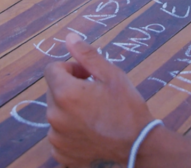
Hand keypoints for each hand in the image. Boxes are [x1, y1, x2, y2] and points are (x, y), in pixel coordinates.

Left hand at [45, 33, 156, 167]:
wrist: (138, 146)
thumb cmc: (127, 107)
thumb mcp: (111, 75)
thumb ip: (87, 55)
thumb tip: (69, 38)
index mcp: (64, 93)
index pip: (52, 69)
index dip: (71, 68)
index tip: (88, 75)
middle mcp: (54, 116)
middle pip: (53, 91)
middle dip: (70, 87)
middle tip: (94, 93)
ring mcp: (56, 137)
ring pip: (57, 113)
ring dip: (70, 109)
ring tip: (95, 114)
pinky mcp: (61, 153)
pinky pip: (59, 135)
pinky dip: (70, 131)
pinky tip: (90, 131)